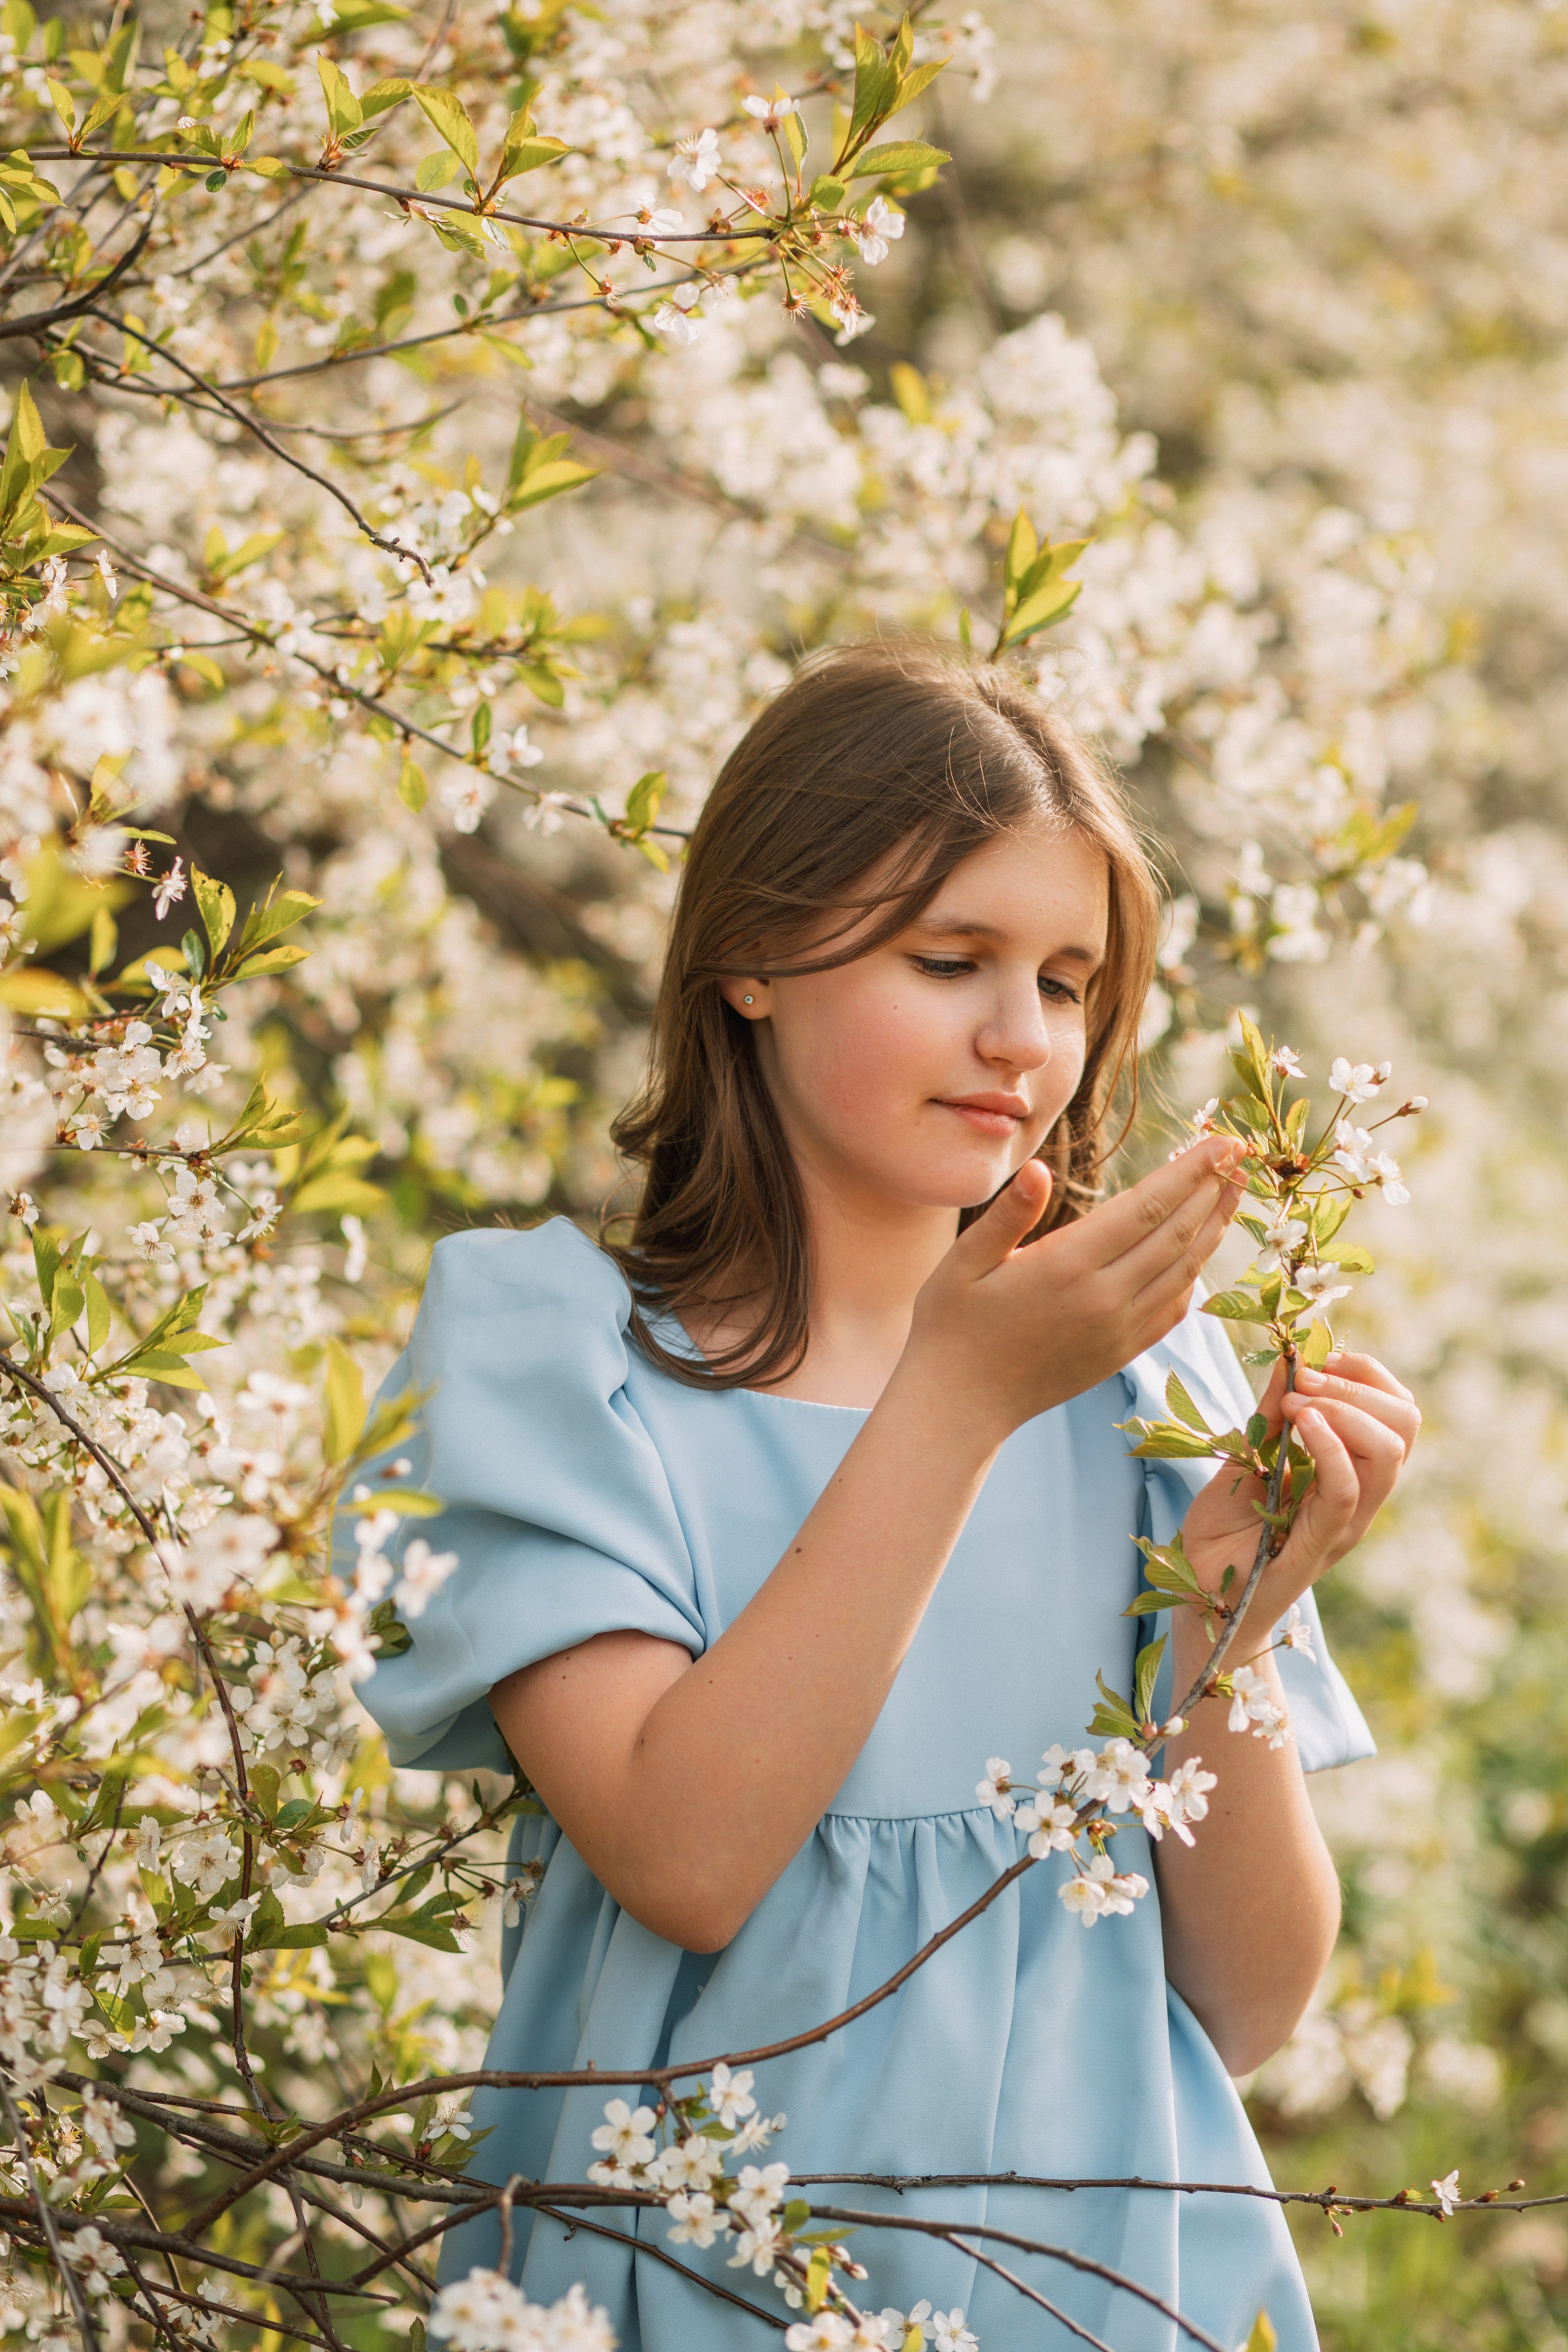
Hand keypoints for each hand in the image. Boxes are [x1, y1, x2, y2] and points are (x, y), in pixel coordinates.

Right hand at [902, 1136, 1246, 1443]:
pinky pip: (1173, 1309)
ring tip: (1232, 1191)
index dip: (1189, 1171)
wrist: (960, 1405)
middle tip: (1239, 1154)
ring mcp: (1118, 1331)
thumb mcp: (963, 1262)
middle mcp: (1104, 1299)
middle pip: (1176, 1234)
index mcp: (1067, 1267)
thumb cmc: (950, 1326)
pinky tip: (1200, 1253)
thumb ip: (1007, 1214)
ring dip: (1213, 1228)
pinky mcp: (1120, 1353)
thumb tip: (1038, 1169)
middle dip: (1212, 1190)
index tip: (1220, 1141)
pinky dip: (1194, 1276)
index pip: (1146, 1208)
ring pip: (1184, 1271)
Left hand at [1182, 1348, 1419, 1625]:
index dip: (1366, 1374)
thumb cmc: (1222, 1534)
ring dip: (1345, 1409)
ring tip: (1298, 1401)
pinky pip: (1346, 1491)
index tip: (1318, 1356)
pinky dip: (1330, 1447)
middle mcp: (1358, 1498)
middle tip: (1305, 1376)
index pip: (1395, 1412)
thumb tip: (1289, 1360)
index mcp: (1348, 1473)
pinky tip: (1304, 1424)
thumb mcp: (1244, 1457)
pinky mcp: (1319, 1546)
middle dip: (1359, 1385)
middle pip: (1404, 1427)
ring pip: (1387, 1455)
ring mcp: (1344, 1524)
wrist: (1197, 1600)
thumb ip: (1269, 1414)